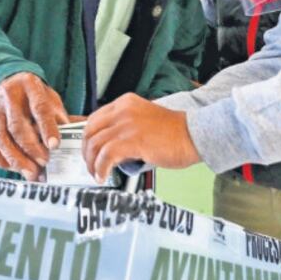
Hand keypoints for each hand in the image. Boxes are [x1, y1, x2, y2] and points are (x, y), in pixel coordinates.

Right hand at [0, 72, 69, 180]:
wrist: (12, 83)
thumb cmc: (36, 95)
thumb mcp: (51, 99)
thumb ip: (59, 118)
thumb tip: (70, 143)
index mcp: (29, 85)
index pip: (39, 108)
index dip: (47, 128)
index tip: (55, 146)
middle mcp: (8, 96)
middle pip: (16, 127)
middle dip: (31, 148)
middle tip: (44, 162)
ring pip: (1, 139)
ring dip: (17, 159)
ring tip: (32, 172)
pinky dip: (2, 160)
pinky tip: (16, 168)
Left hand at [82, 93, 200, 182]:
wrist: (194, 134)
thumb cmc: (175, 132)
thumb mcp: (144, 120)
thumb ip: (125, 128)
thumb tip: (110, 148)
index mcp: (125, 103)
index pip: (95, 119)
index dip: (88, 138)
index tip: (90, 152)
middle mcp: (123, 110)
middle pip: (90, 131)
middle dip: (86, 152)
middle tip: (90, 166)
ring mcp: (126, 124)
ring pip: (95, 144)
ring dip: (92, 163)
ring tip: (97, 174)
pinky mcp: (132, 140)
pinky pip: (106, 156)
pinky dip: (101, 168)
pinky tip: (103, 176)